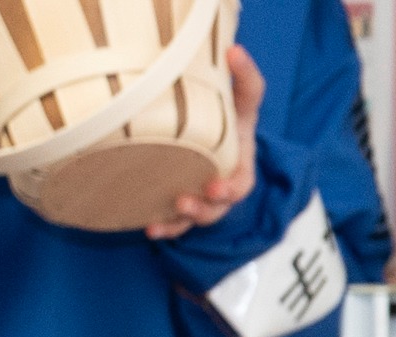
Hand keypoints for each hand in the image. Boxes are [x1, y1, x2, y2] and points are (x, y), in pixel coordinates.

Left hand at [145, 41, 261, 238]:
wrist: (212, 133)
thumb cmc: (228, 117)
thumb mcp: (242, 101)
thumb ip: (245, 80)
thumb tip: (234, 49)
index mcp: (239, 163)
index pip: (241, 181)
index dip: (230, 187)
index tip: (215, 186)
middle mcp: (224, 183)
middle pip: (219, 205)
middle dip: (205, 207)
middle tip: (186, 201)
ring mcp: (205, 196)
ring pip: (200, 216)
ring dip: (184, 218)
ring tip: (166, 213)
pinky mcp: (184, 203)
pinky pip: (177, 223)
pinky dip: (166, 227)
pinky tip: (149, 229)